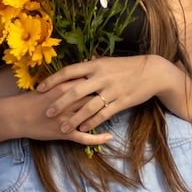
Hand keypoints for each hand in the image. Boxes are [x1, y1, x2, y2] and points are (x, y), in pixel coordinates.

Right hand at [12, 84, 114, 146]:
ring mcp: (68, 120)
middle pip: (95, 98)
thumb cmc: (34, 99)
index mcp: (65, 88)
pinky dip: (98, 138)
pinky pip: (84, 138)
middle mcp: (69, 103)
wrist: (17, 115)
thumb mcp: (52, 85)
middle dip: (109, 96)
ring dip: (106, 116)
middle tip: (123, 93)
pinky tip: (109, 138)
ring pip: (92, 117)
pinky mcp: (65, 133)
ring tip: (120, 113)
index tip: (116, 79)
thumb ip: (68, 79)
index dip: (104, 81)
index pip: (90, 82)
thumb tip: (83, 72)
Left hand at [37, 55, 175, 133]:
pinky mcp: (121, 102)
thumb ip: (90, 67)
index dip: (53, 80)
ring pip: (88, 106)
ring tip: (62, 127)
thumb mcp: (106, 62)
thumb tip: (73, 70)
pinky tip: (83, 129)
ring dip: (74, 118)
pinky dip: (92, 122)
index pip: (68, 72)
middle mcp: (101, 77)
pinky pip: (103, 114)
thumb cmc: (126, 66)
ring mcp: (111, 90)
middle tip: (47, 112)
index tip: (40, 89)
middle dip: (59, 103)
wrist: (152, 72)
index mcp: (95, 65)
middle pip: (75, 91)